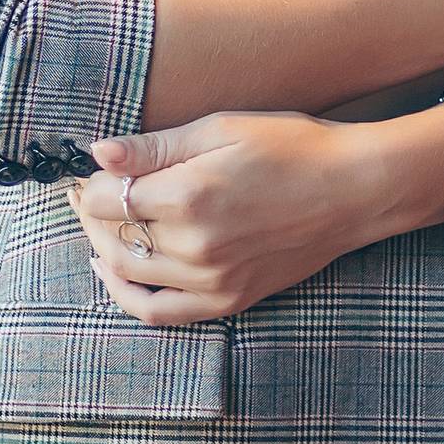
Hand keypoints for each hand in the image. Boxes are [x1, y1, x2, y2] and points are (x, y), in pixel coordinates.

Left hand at [68, 113, 430, 327]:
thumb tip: (99, 152)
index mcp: (190, 195)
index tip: (92, 171)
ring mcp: (213, 280)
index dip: (91, 183)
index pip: (108, 198)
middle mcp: (196, 245)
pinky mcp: (229, 300)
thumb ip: (154, 147)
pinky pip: (160, 314)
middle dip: (91, 214)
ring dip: (103, 248)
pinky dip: (128, 296)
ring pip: (129, 273)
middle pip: (113, 236)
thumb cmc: (291, 148)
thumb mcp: (220, 130)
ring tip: (101, 225)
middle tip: (89, 194)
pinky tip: (114, 272)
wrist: (355, 190)